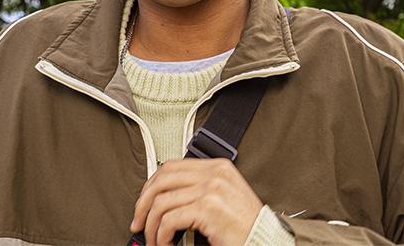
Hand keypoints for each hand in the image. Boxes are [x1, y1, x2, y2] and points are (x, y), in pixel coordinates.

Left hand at [130, 158, 263, 245]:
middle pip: (161, 180)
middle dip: (143, 204)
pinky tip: (166, 244)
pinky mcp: (208, 209)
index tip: (143, 204)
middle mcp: (214, 174)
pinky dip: (161, 235)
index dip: (150, 186)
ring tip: (155, 240)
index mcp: (217, 167)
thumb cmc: (245, 226)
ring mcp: (211, 189)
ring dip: (151, 226)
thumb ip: (198, 189)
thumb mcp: (223, 197)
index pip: (171, 167)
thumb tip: (161, 198)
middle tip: (138, 223)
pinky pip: (170, 220)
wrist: (265, 240)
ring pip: (162, 202)